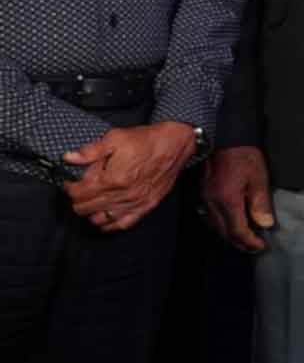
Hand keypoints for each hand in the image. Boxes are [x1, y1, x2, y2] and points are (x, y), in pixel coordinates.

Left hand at [67, 122, 195, 233]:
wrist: (175, 144)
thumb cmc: (146, 140)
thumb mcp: (115, 138)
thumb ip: (90, 151)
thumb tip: (69, 158)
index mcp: (112, 178)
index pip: (79, 193)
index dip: (70, 188)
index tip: (70, 183)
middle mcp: (123, 194)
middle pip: (86, 208)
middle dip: (77, 200)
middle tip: (79, 191)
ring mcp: (135, 202)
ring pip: (101, 219)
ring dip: (91, 212)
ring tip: (90, 202)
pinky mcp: (146, 206)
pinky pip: (122, 224)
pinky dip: (110, 224)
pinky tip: (105, 217)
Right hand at [203, 144, 276, 251]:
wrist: (223, 137)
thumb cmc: (243, 155)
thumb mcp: (259, 178)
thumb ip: (261, 203)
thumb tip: (265, 225)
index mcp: (227, 201)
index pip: (237, 231)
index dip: (249, 242)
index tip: (261, 247)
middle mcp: (212, 203)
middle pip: (224, 233)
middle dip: (239, 243)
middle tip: (253, 247)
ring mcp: (204, 199)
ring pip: (215, 226)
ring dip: (229, 236)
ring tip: (244, 239)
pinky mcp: (202, 193)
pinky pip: (209, 217)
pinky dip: (220, 225)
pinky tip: (230, 224)